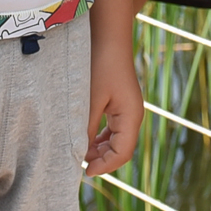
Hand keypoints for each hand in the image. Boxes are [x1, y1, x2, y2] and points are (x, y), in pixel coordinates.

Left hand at [84, 35, 144, 176]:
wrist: (108, 38)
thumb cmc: (100, 66)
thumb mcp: (91, 100)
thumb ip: (86, 128)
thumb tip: (79, 152)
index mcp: (131, 117)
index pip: (122, 153)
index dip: (105, 166)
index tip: (85, 172)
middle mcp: (133, 116)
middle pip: (120, 149)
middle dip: (101, 159)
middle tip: (77, 163)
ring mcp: (127, 110)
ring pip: (116, 140)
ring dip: (99, 149)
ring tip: (78, 151)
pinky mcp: (120, 104)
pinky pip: (112, 129)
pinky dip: (99, 137)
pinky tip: (84, 137)